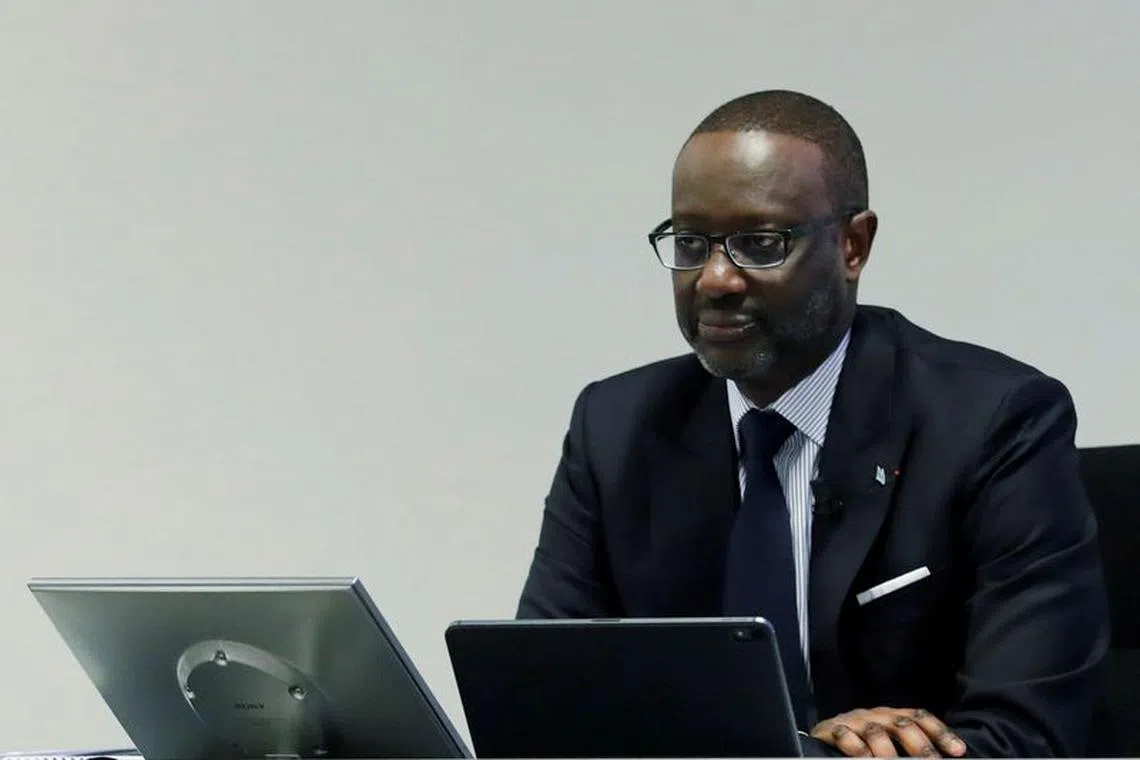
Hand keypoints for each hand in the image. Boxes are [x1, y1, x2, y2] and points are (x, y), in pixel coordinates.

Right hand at [810, 707, 967, 756]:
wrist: (823, 736)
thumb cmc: (862, 742)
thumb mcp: (888, 740)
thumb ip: (908, 746)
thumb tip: (940, 757)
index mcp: (892, 715)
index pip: (919, 717)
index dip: (940, 732)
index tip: (958, 751)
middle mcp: (875, 715)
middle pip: (901, 723)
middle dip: (920, 746)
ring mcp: (854, 721)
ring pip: (875, 731)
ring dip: (887, 751)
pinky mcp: (831, 729)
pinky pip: (844, 735)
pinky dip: (856, 748)